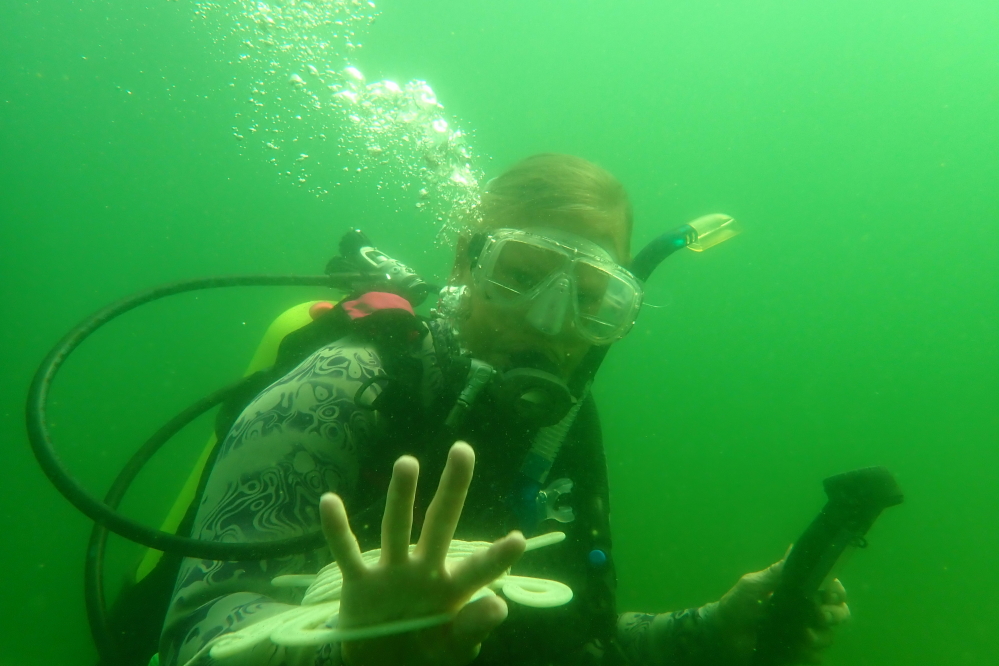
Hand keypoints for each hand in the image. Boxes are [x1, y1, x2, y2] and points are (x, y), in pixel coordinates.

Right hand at [319, 441, 526, 665]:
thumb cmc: (426, 652)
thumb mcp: (453, 648)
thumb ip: (472, 628)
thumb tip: (499, 606)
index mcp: (452, 588)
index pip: (478, 570)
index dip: (497, 558)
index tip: (519, 540)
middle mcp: (424, 571)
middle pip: (441, 523)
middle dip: (453, 489)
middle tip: (463, 450)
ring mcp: (390, 573)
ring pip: (397, 528)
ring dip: (401, 496)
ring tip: (408, 462)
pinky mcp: (359, 585)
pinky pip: (346, 553)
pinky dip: (336, 530)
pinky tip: (330, 501)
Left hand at [714, 558, 850, 663]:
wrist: (724, 634)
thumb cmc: (737, 605)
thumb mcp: (753, 585)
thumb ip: (775, 573)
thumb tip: (793, 549)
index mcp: (800, 591)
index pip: (832, 588)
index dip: (836, 590)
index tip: (828, 593)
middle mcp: (808, 612)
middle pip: (840, 613)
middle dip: (834, 614)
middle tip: (818, 615)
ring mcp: (806, 634)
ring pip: (829, 636)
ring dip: (819, 636)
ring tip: (802, 635)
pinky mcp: (799, 654)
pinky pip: (816, 657)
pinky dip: (809, 654)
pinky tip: (796, 648)